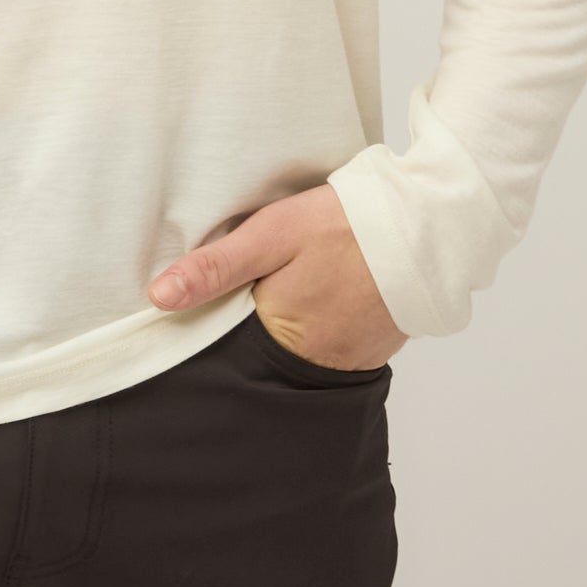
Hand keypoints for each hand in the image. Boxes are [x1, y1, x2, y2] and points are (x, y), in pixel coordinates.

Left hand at [146, 182, 407, 371]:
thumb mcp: (271, 233)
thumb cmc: (345, 224)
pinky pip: (333, 345)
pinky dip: (325, 324)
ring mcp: (348, 360)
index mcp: (279, 336)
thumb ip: (216, 267)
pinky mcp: (373, 350)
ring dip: (292, 322)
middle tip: (266, 279)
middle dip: (254, 321)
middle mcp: (314, 363)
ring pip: (298, 348)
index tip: (210, 294)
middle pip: (263, 348)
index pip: (227, 339)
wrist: (427, 225)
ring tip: (299, 283)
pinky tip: (328, 291)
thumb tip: (158, 298)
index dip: (216, 315)